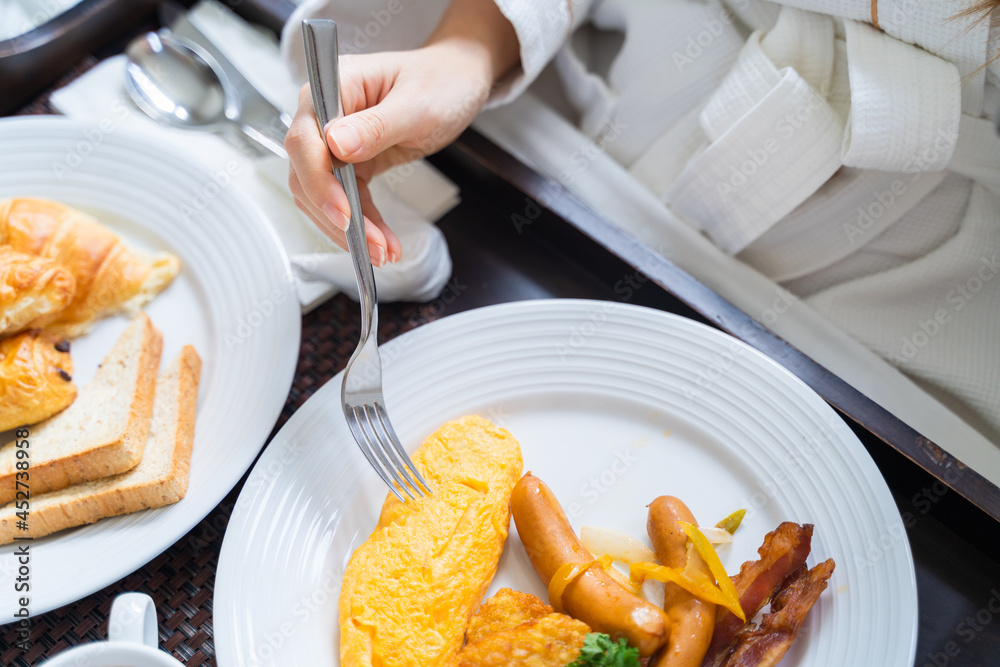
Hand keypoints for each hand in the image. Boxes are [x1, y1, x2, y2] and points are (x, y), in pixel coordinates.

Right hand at [284, 0, 518, 264]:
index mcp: (331, 88)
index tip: (345, 214)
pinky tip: (383, 243)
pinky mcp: (351, 163)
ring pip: (323, 196)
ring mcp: (334, 142)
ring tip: (383, 253)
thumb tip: (336, 144)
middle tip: (373, 246)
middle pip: (307, 175)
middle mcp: (323, 115)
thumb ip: (377, 124)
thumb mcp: (418, 103)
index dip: (320, 182)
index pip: (305, 141)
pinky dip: (363, 224)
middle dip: (337, 216)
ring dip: (350, 230)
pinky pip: (346, 200)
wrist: (456, 82)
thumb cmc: (440, 81)